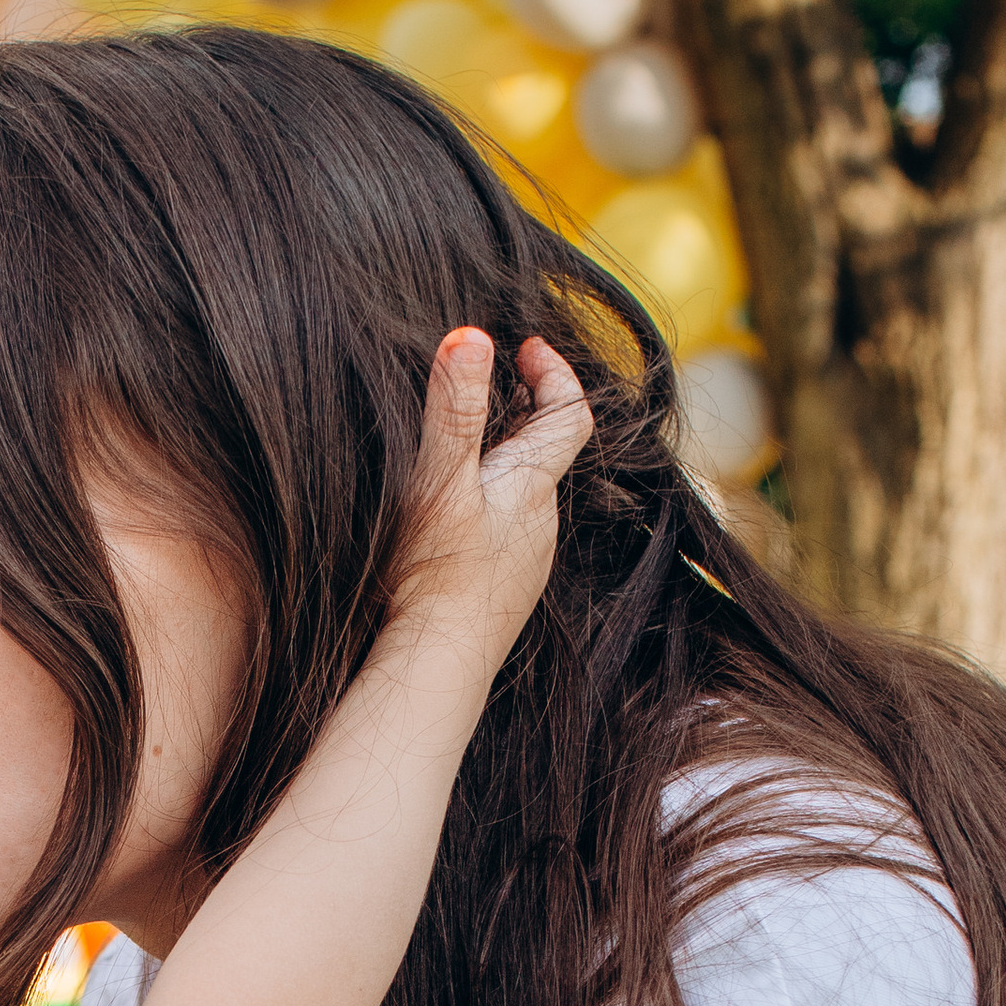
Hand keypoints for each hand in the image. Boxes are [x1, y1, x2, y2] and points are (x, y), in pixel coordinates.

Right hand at [386, 326, 591, 695]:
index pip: (570, 414)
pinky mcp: (503, 594)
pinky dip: (489, 507)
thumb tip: (471, 335)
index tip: (526, 347)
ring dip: (502, 462)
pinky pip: (506, 534)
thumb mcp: (439, 481)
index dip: (555, 373)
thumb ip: (452, 410)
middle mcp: (540, 524)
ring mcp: (524, 563)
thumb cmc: (435, 577)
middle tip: (489, 383)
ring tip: (462, 446)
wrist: (436, 670)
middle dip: (523, 412)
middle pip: (547, 453)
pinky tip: (451, 519)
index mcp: (532, 487)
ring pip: (525, 496)